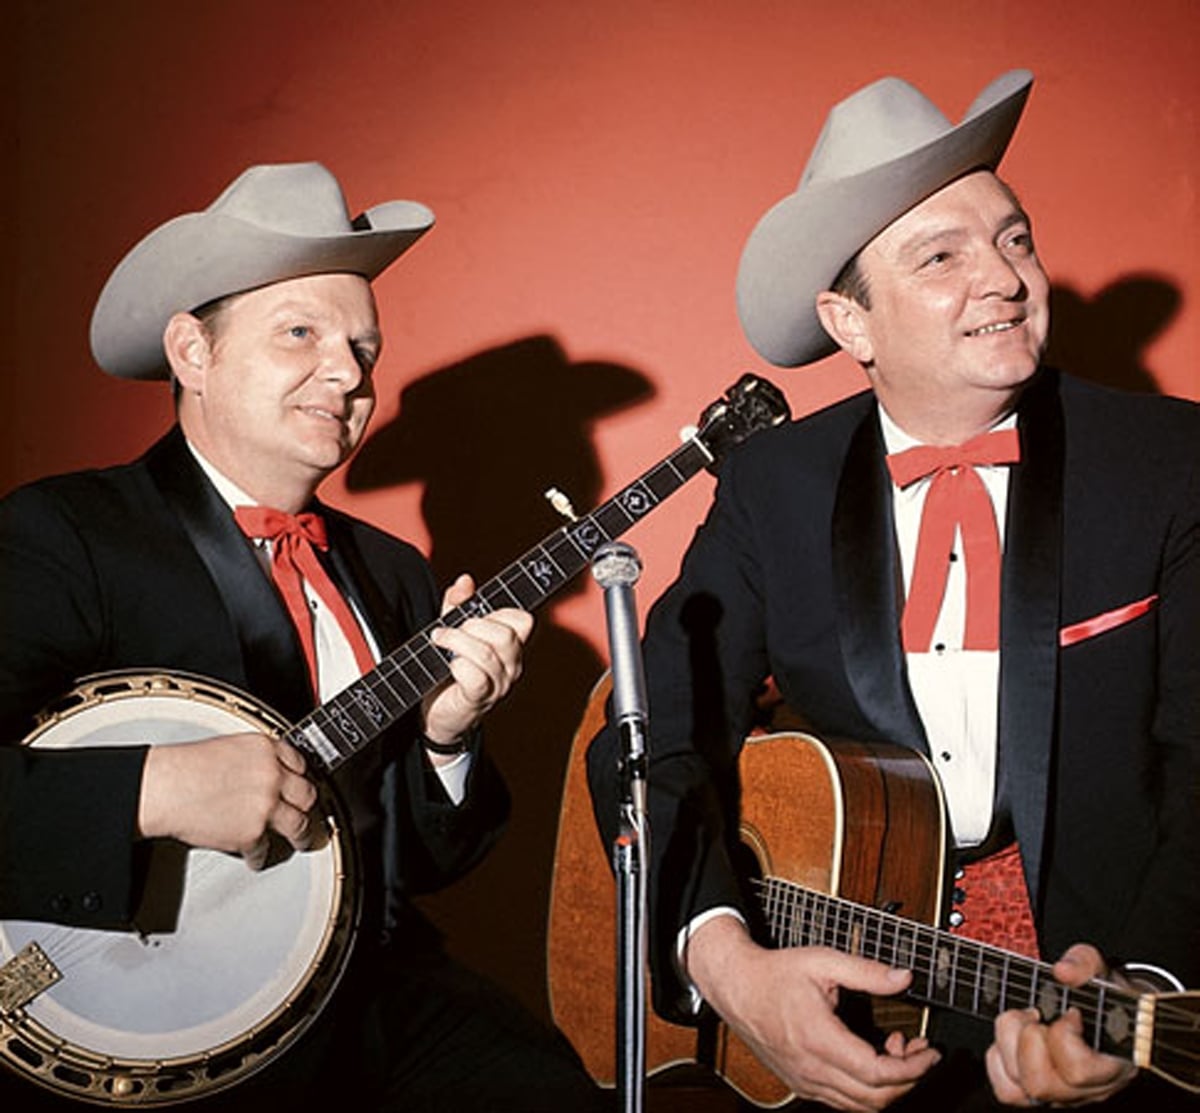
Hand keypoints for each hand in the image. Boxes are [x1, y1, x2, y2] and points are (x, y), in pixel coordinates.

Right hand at [138, 732, 318, 869]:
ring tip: (301, 840)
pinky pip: (265, 849)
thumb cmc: (185, 767)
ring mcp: (266, 805)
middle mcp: (273, 776)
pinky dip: (259, 856)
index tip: (302, 787)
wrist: (164, 788)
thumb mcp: (231, 746)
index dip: (301, 778)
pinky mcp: (252, 833)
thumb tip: (269, 773)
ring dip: (301, 836)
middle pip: (307, 794)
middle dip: (308, 806)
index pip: (301, 764)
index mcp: (267, 750)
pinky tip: (256, 857)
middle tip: (308, 813)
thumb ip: (258, 759)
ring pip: (299, 825)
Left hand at [421, 573, 532, 750]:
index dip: (499, 611)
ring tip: (439, 641)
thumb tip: (465, 581)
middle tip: (451, 631)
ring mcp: (499, 685)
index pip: (523, 621)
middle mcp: (511, 666)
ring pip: (486, 654)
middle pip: (505, 635)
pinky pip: (474, 677)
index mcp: (510, 647)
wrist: (439, 715)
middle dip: (473, 626)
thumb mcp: (454, 633)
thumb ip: (459, 606)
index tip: (473, 615)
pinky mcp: (479, 700)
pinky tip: (447, 665)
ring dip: (456, 642)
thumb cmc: (450, 672)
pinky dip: (457, 665)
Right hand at [685, 915, 939, 1110]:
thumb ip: (866, 971)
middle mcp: (812, 1069)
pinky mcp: (801, 1084)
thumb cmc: (776, 974)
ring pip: (860, 1106)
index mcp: (819, 1039)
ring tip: (894, 1050)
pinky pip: (842, 1102)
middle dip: (908, 1078)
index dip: (913, 1068)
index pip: (878, 1074)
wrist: (737, 987)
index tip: (929, 1052)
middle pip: (875, 1098)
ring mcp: (805, 1081)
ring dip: (887, 1087)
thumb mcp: (823, 962)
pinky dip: (866, 1090)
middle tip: (918, 1050)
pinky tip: (869, 1059)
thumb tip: (903, 977)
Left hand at [987, 943, 1136, 1106]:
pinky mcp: (1035, 1093)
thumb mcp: (1101, 971)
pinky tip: (1014, 1037)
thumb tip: (1062, 972)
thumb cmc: (1107, 998)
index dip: (1064, 1035)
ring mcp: (1059, 1095)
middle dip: (1029, 1039)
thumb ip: (1085, 965)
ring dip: (1009, 1046)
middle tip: (1037, 1014)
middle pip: (1039, 1084)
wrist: (1115, 1018)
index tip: (1070, 1011)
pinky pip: (1005, 1089)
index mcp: (1109, 1068)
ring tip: (1026, 1022)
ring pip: (1018, 1090)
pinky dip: (999, 1059)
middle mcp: (1084, 1091)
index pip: (1077, 1071)